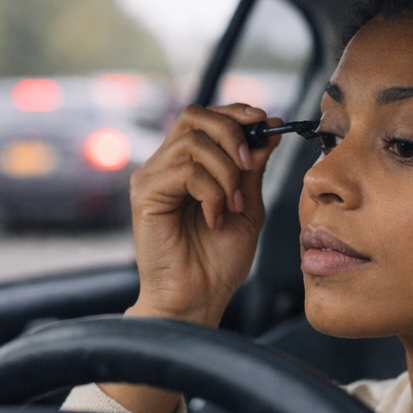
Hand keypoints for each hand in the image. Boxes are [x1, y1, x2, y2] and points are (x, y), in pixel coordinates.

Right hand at [125, 103, 280, 326]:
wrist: (198, 299)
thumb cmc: (217, 263)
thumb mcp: (247, 207)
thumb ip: (252, 170)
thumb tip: (268, 132)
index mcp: (187, 166)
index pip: (205, 118)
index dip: (235, 113)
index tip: (266, 123)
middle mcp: (165, 167)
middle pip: (194, 116)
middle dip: (232, 133)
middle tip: (250, 164)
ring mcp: (152, 179)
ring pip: (194, 143)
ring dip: (226, 172)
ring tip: (232, 205)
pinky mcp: (144, 195)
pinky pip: (186, 171)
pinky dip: (211, 192)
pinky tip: (214, 218)